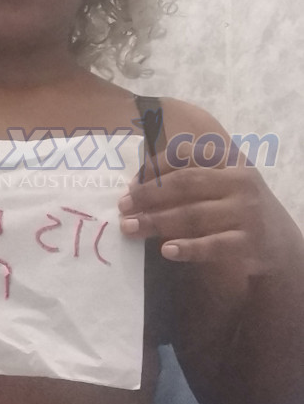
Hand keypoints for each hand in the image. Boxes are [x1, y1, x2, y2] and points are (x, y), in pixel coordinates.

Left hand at [118, 162, 283, 276]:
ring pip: (193, 214)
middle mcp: (240, 181)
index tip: (130, 184)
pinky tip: (166, 250)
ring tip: (130, 228)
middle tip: (122, 207)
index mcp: (230, 159)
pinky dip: (187, 247)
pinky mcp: (249, 242)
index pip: (186, 152)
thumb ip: (189, 178)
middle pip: (185, 183)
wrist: (280, 244)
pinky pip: (212, 245)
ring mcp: (246, 211)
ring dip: (157, 221)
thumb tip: (136, 186)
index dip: (155, 166)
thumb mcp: (223, 182)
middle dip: (149, 195)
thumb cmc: (238, 208)